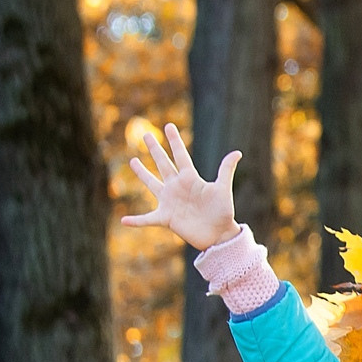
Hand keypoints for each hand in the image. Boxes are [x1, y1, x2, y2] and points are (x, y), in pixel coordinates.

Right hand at [121, 123, 242, 250]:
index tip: (169, 126)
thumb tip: (237, 152)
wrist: (220, 235)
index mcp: (190, 179)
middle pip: (163, 164)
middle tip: (146, 134)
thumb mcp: (222, 189)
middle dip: (155, 150)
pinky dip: (136, 221)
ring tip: (132, 161)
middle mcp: (177, 187)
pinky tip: (124, 221)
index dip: (175, 141)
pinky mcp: (166, 218)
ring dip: (142, 173)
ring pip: (152, 184)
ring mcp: (170, 201)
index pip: (181, 156)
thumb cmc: (223, 212)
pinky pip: (148, 219)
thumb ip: (225, 170)